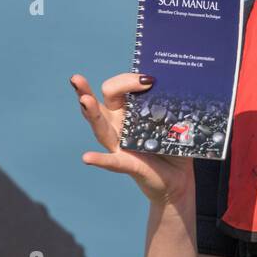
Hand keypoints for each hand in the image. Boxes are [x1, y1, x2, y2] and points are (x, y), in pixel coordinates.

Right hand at [69, 73, 194, 206]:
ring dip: (91, 113)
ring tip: (84, 99)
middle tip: (78, 78)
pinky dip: (100, 159)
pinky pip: (112, 162)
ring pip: (100, 127)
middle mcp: (119, 125)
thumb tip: (178, 84)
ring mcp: (120, 145)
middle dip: (89, 88)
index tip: (150, 79)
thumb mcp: (175, 121)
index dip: (129, 80)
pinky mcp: (127, 164)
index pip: (118, 89)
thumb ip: (173, 105)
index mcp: (129, 111)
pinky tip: (87, 157)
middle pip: (102, 102)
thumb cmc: (173, 146)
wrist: (178, 178)